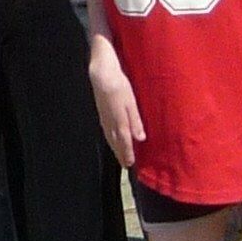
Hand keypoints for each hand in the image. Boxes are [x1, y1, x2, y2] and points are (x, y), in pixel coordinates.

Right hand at [88, 50, 142, 168]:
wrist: (102, 75)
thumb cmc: (119, 87)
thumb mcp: (131, 103)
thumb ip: (136, 121)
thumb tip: (140, 138)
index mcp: (119, 121)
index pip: (125, 142)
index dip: (127, 153)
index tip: (130, 164)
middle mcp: (110, 123)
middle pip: (116, 143)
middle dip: (120, 154)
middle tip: (125, 165)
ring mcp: (104, 119)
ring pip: (110, 138)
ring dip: (115, 148)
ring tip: (119, 156)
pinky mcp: (101, 113)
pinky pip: (106, 132)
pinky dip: (110, 139)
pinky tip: (111, 139)